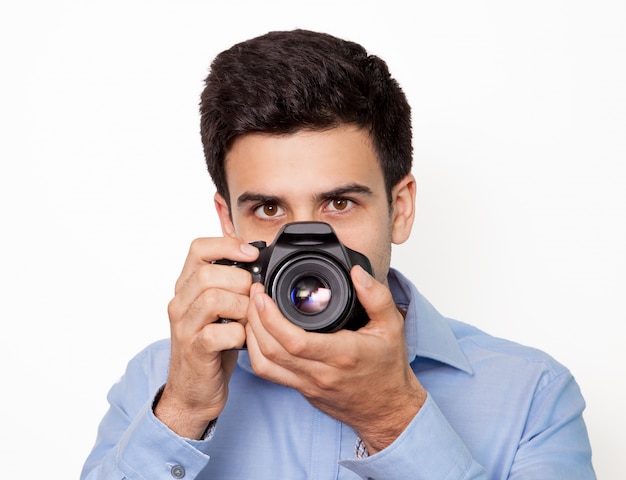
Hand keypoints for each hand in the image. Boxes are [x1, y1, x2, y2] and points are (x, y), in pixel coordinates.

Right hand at [154, 237, 258, 438]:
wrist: (194, 389)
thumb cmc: (213, 344)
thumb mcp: (220, 308)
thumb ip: (231, 284)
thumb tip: (259, 261)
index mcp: (187, 286)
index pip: (198, 249)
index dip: (227, 245)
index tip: (251, 254)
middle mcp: (180, 303)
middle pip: (208, 274)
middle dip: (240, 282)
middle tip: (253, 298)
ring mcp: (184, 327)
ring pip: (212, 299)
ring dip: (241, 306)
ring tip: (248, 318)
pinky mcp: (194, 350)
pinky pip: (218, 333)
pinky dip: (238, 333)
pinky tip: (242, 338)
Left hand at [245, 265, 426, 452]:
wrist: (387, 409)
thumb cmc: (388, 367)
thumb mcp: (392, 326)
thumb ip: (377, 296)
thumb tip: (357, 273)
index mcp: (341, 354)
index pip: (295, 341)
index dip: (270, 318)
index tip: (263, 295)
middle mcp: (320, 372)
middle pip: (271, 350)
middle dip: (254, 319)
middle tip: (253, 294)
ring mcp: (307, 384)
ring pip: (264, 365)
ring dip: (251, 336)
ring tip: (251, 310)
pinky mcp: (301, 390)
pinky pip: (270, 374)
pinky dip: (256, 353)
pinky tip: (257, 333)